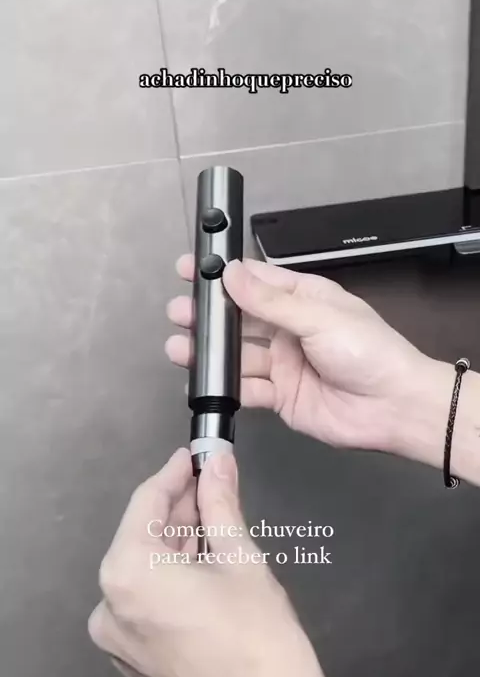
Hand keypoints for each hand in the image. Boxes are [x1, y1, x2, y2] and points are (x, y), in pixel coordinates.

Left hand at [88, 449, 346, 676]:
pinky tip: (205, 561)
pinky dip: (172, 577)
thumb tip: (218, 463)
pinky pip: (147, 601)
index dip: (175, 472)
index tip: (196, 455)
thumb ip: (221, 502)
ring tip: (216, 518)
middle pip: (143, 536)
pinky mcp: (134, 660)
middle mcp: (109, 606)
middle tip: (214, 482)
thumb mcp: (241, 558)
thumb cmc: (260, 640)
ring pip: (146, 569)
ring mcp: (117, 638)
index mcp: (128, 573)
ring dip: (179, 541)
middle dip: (180, 507)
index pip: (147, 501)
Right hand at [166, 256, 437, 453]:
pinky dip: (225, 386)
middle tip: (178, 313)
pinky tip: (202, 381)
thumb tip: (231, 273)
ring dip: (210, 352)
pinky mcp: (281, 397)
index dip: (223, 274)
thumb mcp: (318, 317)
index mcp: (303, 299)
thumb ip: (270, 302)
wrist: (394, 407)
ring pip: (238, 355)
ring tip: (179, 347)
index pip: (255, 280)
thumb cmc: (367, 351)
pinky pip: (247, 389)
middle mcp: (289, 329)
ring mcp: (284, 364)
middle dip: (208, 316)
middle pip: (240, 319)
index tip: (189, 269)